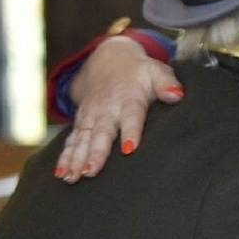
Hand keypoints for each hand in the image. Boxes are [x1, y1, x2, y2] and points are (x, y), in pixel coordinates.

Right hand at [56, 36, 183, 182]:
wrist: (108, 60)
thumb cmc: (138, 71)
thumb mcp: (155, 71)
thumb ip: (166, 82)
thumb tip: (177, 94)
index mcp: (128, 98)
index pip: (131, 116)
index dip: (131, 131)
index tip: (129, 149)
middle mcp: (106, 109)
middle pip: (101, 133)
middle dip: (95, 153)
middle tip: (90, 172)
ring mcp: (90, 116)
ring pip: (82, 139)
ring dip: (76, 159)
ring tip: (72, 178)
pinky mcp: (81, 122)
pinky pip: (71, 140)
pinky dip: (64, 157)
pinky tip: (60, 174)